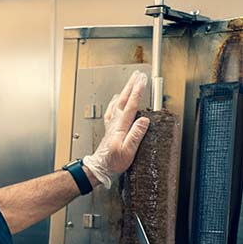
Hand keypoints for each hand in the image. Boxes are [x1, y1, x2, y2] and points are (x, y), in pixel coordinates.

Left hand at [83, 71, 150, 188]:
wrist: (99, 167)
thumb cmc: (113, 162)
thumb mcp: (128, 151)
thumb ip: (135, 134)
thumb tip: (144, 120)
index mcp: (120, 127)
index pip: (131, 106)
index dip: (137, 93)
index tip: (142, 82)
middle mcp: (115, 123)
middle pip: (124, 100)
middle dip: (131, 87)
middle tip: (138, 76)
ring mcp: (111, 125)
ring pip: (118, 103)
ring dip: (125, 91)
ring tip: (131, 82)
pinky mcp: (110, 129)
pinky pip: (112, 110)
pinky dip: (116, 101)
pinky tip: (118, 99)